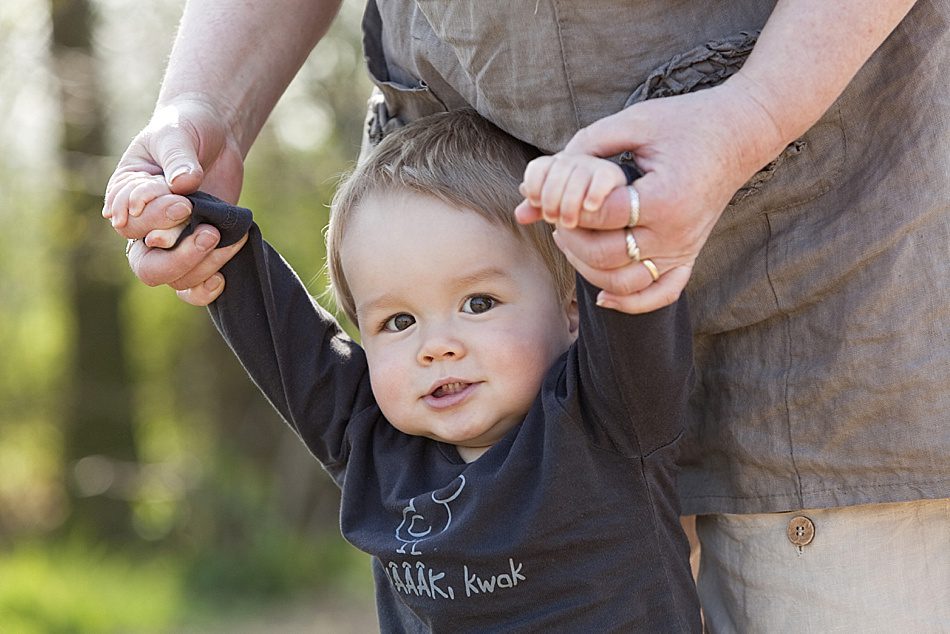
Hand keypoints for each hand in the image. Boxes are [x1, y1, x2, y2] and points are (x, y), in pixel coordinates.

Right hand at [103, 97, 245, 304]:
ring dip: (203, 265)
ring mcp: (170, 245)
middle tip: (209, 232)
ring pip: (174, 279)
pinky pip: (190, 288)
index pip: (130, 224)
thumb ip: (178, 157)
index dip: (156, 220)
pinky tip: (220, 279)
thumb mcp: (177, 134)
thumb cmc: (186, 130)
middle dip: (179, 256)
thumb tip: (184, 183)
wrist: (212, 136)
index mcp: (126, 197)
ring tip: (226, 237)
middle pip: (147, 266)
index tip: (185, 201)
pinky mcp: (196, 252)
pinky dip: (204, 290)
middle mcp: (143, 228)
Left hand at [516, 79, 782, 313]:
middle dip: (569, 237)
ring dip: (586, 268)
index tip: (555, 192)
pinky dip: (629, 302)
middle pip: (605, 255)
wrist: (740, 133)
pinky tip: (601, 296)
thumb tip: (527, 196)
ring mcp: (685, 250)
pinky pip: (659, 295)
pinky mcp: (688, 257)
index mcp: (665, 198)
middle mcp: (677, 233)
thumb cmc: (683, 122)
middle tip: (557, 216)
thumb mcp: (631, 124)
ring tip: (571, 238)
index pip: (599, 215)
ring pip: (623, 283)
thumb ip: (579, 152)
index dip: (566, 206)